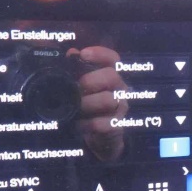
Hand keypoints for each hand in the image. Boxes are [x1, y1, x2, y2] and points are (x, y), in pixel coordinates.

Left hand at [67, 46, 128, 161]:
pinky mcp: (116, 127)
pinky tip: (77, 125)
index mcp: (112, 77)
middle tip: (76, 88)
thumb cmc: (91, 108)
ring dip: (87, 103)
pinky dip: (86, 124)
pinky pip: (101, 124)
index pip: (113, 59)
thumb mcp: (84, 89)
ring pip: (108, 100)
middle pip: (111, 76)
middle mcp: (120, 90)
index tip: (83, 54)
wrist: (101, 137)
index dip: (100, 54)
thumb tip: (71, 53)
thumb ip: (78, 71)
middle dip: (90, 80)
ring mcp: (120, 109)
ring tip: (75, 107)